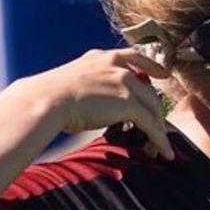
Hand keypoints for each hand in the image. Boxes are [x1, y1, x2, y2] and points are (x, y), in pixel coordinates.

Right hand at [25, 48, 174, 159]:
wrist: (45, 100)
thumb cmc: (48, 97)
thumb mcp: (72, 79)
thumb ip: (89, 84)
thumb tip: (90, 102)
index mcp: (103, 58)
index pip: (135, 57)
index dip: (153, 67)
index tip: (164, 74)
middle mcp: (118, 66)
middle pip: (148, 90)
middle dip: (154, 113)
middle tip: (155, 131)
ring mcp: (125, 83)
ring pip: (153, 109)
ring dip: (158, 131)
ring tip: (156, 149)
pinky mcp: (129, 103)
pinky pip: (152, 125)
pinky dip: (160, 141)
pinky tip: (164, 153)